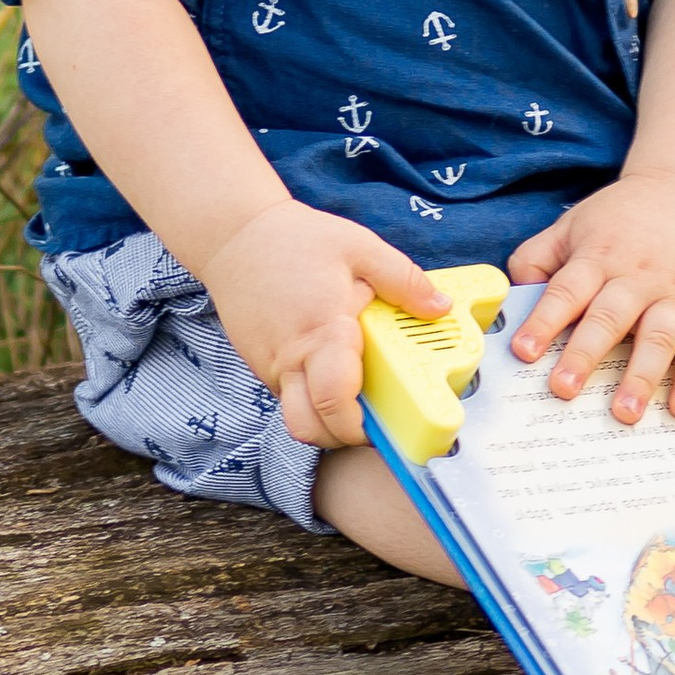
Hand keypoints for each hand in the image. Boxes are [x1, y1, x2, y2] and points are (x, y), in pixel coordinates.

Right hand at [202, 199, 444, 448]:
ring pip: (295, 417)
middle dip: (344, 437)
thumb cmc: (297, 239)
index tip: (386, 425)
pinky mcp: (259, 364)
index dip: (360, 427)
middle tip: (374, 422)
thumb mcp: (360, 247)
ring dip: (325, 421)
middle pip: (310, 428)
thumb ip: (404, 280)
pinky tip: (329, 372)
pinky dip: (309, 398)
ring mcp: (269, 365)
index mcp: (323, 332)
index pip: (335, 401)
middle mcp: (290, 358)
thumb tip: (441, 308)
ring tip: (355, 399)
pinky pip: (286, 396)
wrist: (234, 236)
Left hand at [505, 166, 674, 423]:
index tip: (524, 351)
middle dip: (586, 354)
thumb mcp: (572, 225)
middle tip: (564, 389)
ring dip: (641, 376)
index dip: (544, 321)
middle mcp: (637, 275)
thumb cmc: (620, 218)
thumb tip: (511, 299)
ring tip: (625, 413)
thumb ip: (537, 259)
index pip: (567, 291)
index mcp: (598, 256)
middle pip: (610, 317)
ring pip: (658, 336)